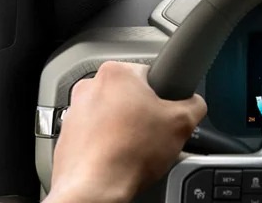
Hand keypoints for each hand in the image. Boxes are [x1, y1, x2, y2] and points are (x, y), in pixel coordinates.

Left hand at [47, 61, 206, 202]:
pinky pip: (96, 133)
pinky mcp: (66, 134)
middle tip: (154, 132)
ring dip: (124, 127)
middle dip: (143, 112)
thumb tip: (194, 104)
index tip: (166, 113)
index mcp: (117, 72)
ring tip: (135, 148)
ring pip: (112, 113)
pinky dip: (107, 143)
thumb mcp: (182, 123)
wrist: (94, 189)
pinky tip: (119, 157)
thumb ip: (195, 104)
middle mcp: (90, 86)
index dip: (165, 96)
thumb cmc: (129, 154)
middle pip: (131, 94)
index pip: (152, 74)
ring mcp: (74, 110)